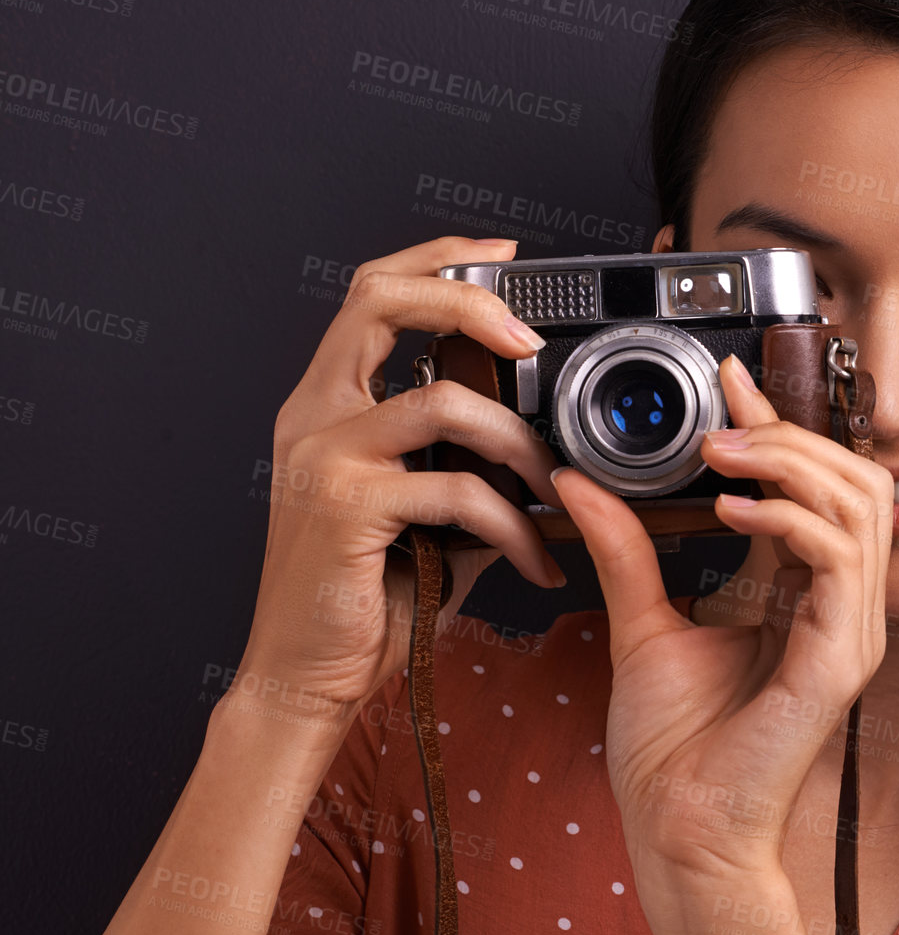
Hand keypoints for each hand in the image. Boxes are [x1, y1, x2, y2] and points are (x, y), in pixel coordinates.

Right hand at [240, 237, 566, 721]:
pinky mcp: (346, 507)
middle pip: (379, 300)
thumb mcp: (420, 508)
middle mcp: (314, 415)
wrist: (306, 677)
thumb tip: (544, 438)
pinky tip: (537, 560)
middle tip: (531, 341)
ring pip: (444, 401)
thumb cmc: (370, 593)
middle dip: (469, 303)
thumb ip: (462, 459)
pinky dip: (515, 527)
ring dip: (520, 444)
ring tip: (555, 491)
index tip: (503, 257)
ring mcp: (323, 456)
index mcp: (328, 404)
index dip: (437, 260)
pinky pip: (458, 490)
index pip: (372, 292)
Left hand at [553, 353, 894, 885]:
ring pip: (861, 505)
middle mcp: (838, 607)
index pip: (812, 487)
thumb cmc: (672, 751)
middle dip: (793, 435)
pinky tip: (733, 511)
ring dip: (792, 465)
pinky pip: (840, 560)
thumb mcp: (641, 623)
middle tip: (723, 426)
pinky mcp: (840, 660)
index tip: (730, 383)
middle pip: (856, 479)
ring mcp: (850, 633)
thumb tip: (581, 483)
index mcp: (801, 595)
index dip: (777, 426)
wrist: (677, 832)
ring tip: (724, 459)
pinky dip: (789, 520)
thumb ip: (625, 550)